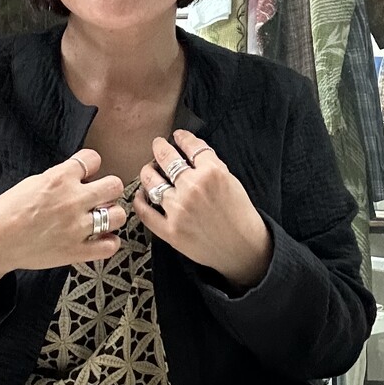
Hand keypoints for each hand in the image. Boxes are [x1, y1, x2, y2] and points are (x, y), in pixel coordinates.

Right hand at [0, 149, 124, 306]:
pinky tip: (99, 238)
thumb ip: (60, 177)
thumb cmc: (8, 211)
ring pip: (119, 215)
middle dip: (108, 189)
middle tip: (97, 197)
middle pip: (114, 186)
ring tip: (99, 218)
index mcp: (59, 178)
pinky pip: (111, 245)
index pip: (94, 159)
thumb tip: (81, 175)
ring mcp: (77, 227)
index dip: (91, 166)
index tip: (85, 175)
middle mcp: (72, 200)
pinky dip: (108, 241)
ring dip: (112, 215)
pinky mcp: (77, 251)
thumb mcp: (33, 182)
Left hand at [132, 130, 272, 290]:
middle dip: (160, 147)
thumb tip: (190, 150)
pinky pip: (145, 211)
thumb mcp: (232, 181)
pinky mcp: (170, 230)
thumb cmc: (239, 215)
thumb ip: (211, 165)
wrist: (243, 248)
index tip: (177, 136)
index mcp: (213, 173)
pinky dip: (140, 199)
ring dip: (148, 171)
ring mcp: (179, 209)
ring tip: (150, 170)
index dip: (181, 137)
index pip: (190, 145)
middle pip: (166, 157)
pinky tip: (142, 194)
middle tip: (157, 145)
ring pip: (151, 180)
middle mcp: (193, 188)